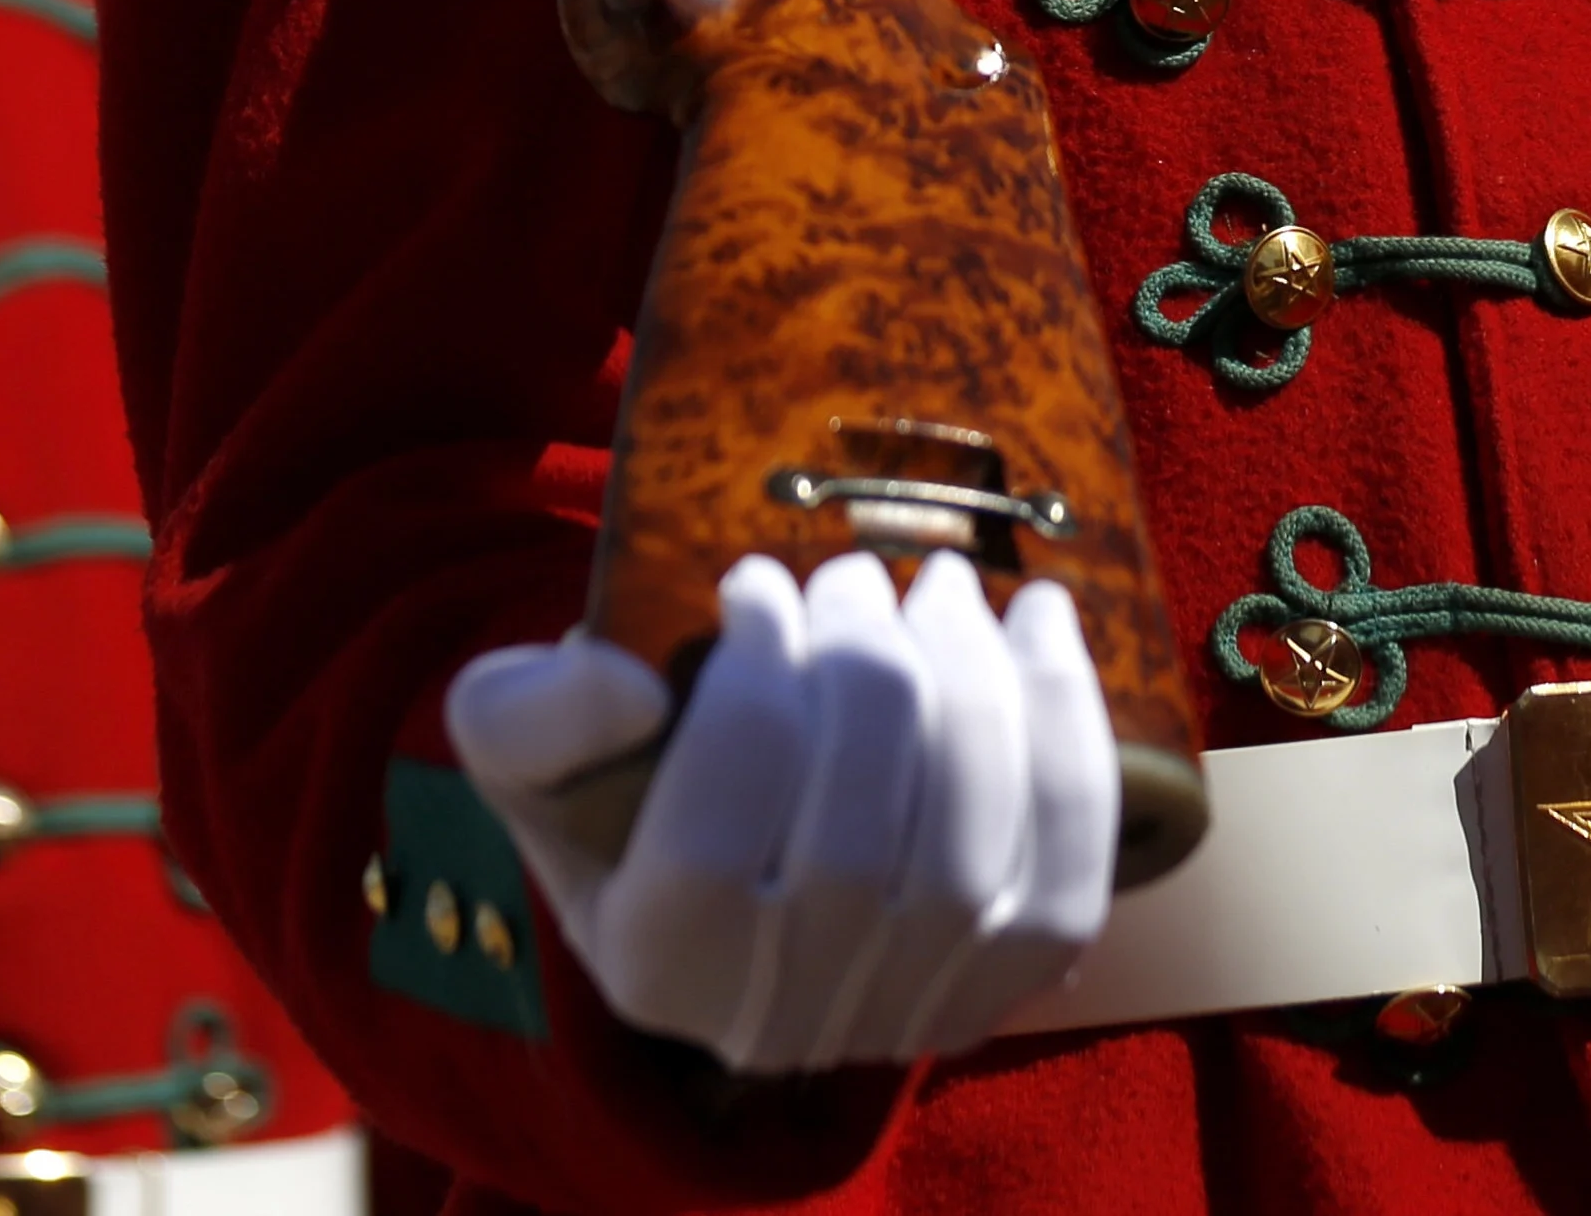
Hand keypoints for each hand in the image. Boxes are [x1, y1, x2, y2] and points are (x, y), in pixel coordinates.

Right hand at [442, 551, 1115, 1074]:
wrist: (726, 875)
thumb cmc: (619, 784)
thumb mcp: (522, 745)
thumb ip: (530, 714)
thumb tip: (627, 683)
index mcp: (655, 965)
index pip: (719, 834)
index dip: (756, 684)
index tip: (757, 580)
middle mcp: (783, 1019)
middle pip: (858, 841)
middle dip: (871, 672)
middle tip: (857, 571)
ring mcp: (910, 1011)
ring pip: (972, 846)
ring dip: (973, 683)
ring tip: (944, 583)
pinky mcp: (1010, 982)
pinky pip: (1068, 862)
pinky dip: (1067, 730)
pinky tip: (1041, 625)